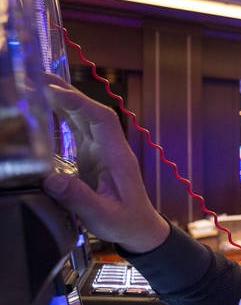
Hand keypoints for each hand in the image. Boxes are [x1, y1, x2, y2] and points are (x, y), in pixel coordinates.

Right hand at [40, 73, 168, 252]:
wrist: (140, 228)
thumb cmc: (125, 223)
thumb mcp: (102, 216)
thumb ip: (79, 198)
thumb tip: (51, 180)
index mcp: (117, 156)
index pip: (101, 119)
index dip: (78, 102)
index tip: (53, 91)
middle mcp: (110, 147)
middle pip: (90, 111)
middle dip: (67, 92)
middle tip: (37, 76)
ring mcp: (102, 150)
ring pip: (83, 116)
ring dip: (62, 99)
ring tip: (36, 83)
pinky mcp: (93, 156)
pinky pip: (78, 128)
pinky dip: (62, 115)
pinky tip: (44, 107)